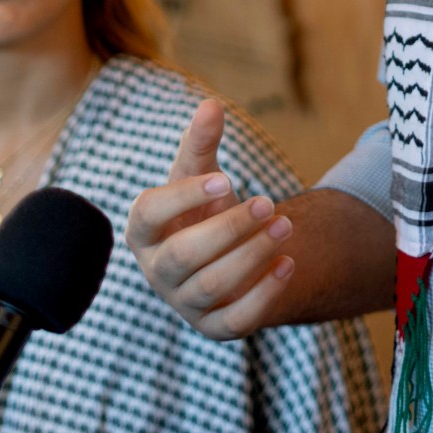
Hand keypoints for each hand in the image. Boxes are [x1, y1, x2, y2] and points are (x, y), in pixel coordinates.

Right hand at [123, 98, 296, 339]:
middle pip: (184, 255)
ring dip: (252, 254)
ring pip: (212, 285)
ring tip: (285, 224)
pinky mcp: (215, 327)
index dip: (183, 196)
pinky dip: (265, 292)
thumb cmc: (205, 208)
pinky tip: (289, 262)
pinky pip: (237, 319)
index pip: (148, 214)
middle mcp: (157, 271)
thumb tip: (211, 105)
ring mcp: (184, 303)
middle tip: (268, 202)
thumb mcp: (202, 174)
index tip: (227, 178)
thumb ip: (202, 142)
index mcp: (144, 231)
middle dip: (229, 228)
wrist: (231, 254)